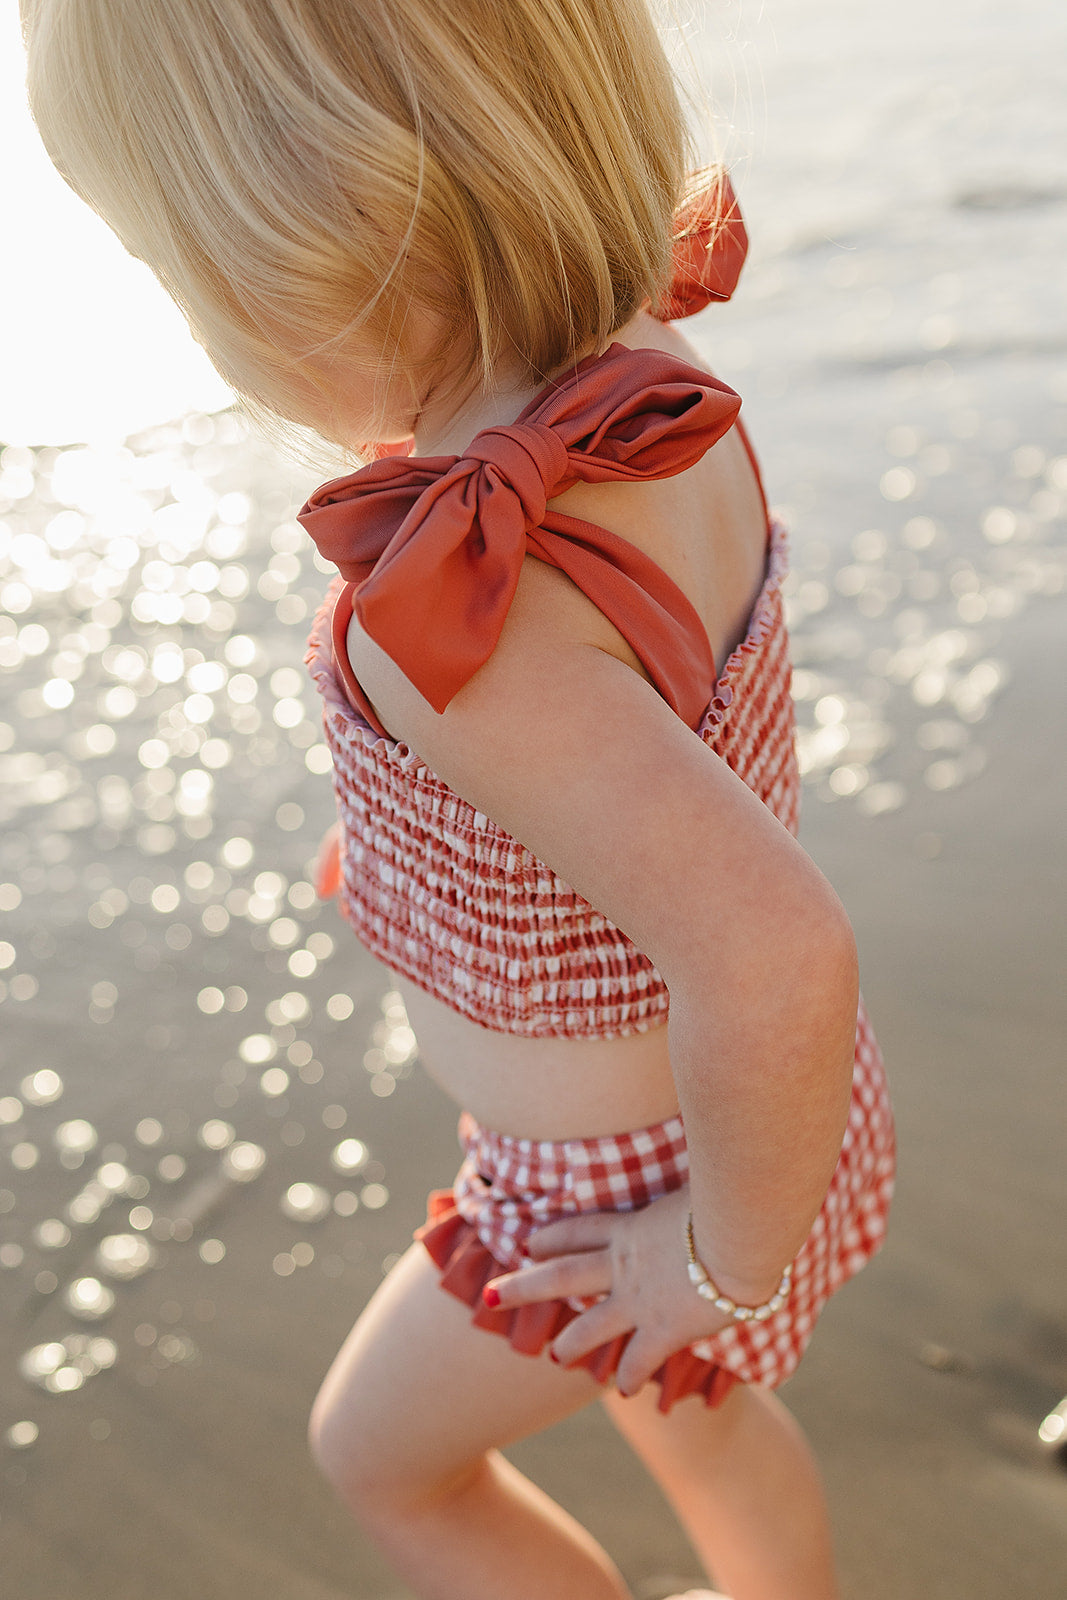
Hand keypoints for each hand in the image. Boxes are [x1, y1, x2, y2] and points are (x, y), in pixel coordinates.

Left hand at [482, 1186, 731, 1396]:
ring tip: (553, 1355)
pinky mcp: (663, 1328)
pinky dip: (629, 1375)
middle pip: (563, 1274)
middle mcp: (625, 1263)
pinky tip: (622, 1390)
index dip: (553, 1237)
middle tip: (490, 1297)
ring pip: (591, 1324)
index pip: (582, 1230)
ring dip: (570, 1342)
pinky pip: (639, 1359)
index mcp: (632, 1226)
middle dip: (524, 1286)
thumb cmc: (730, 1194)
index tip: (530, 1243)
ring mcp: (640, 1298)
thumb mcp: (699, 1178)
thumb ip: (694, 1180)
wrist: (743, 1230)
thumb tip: (711, 1159)